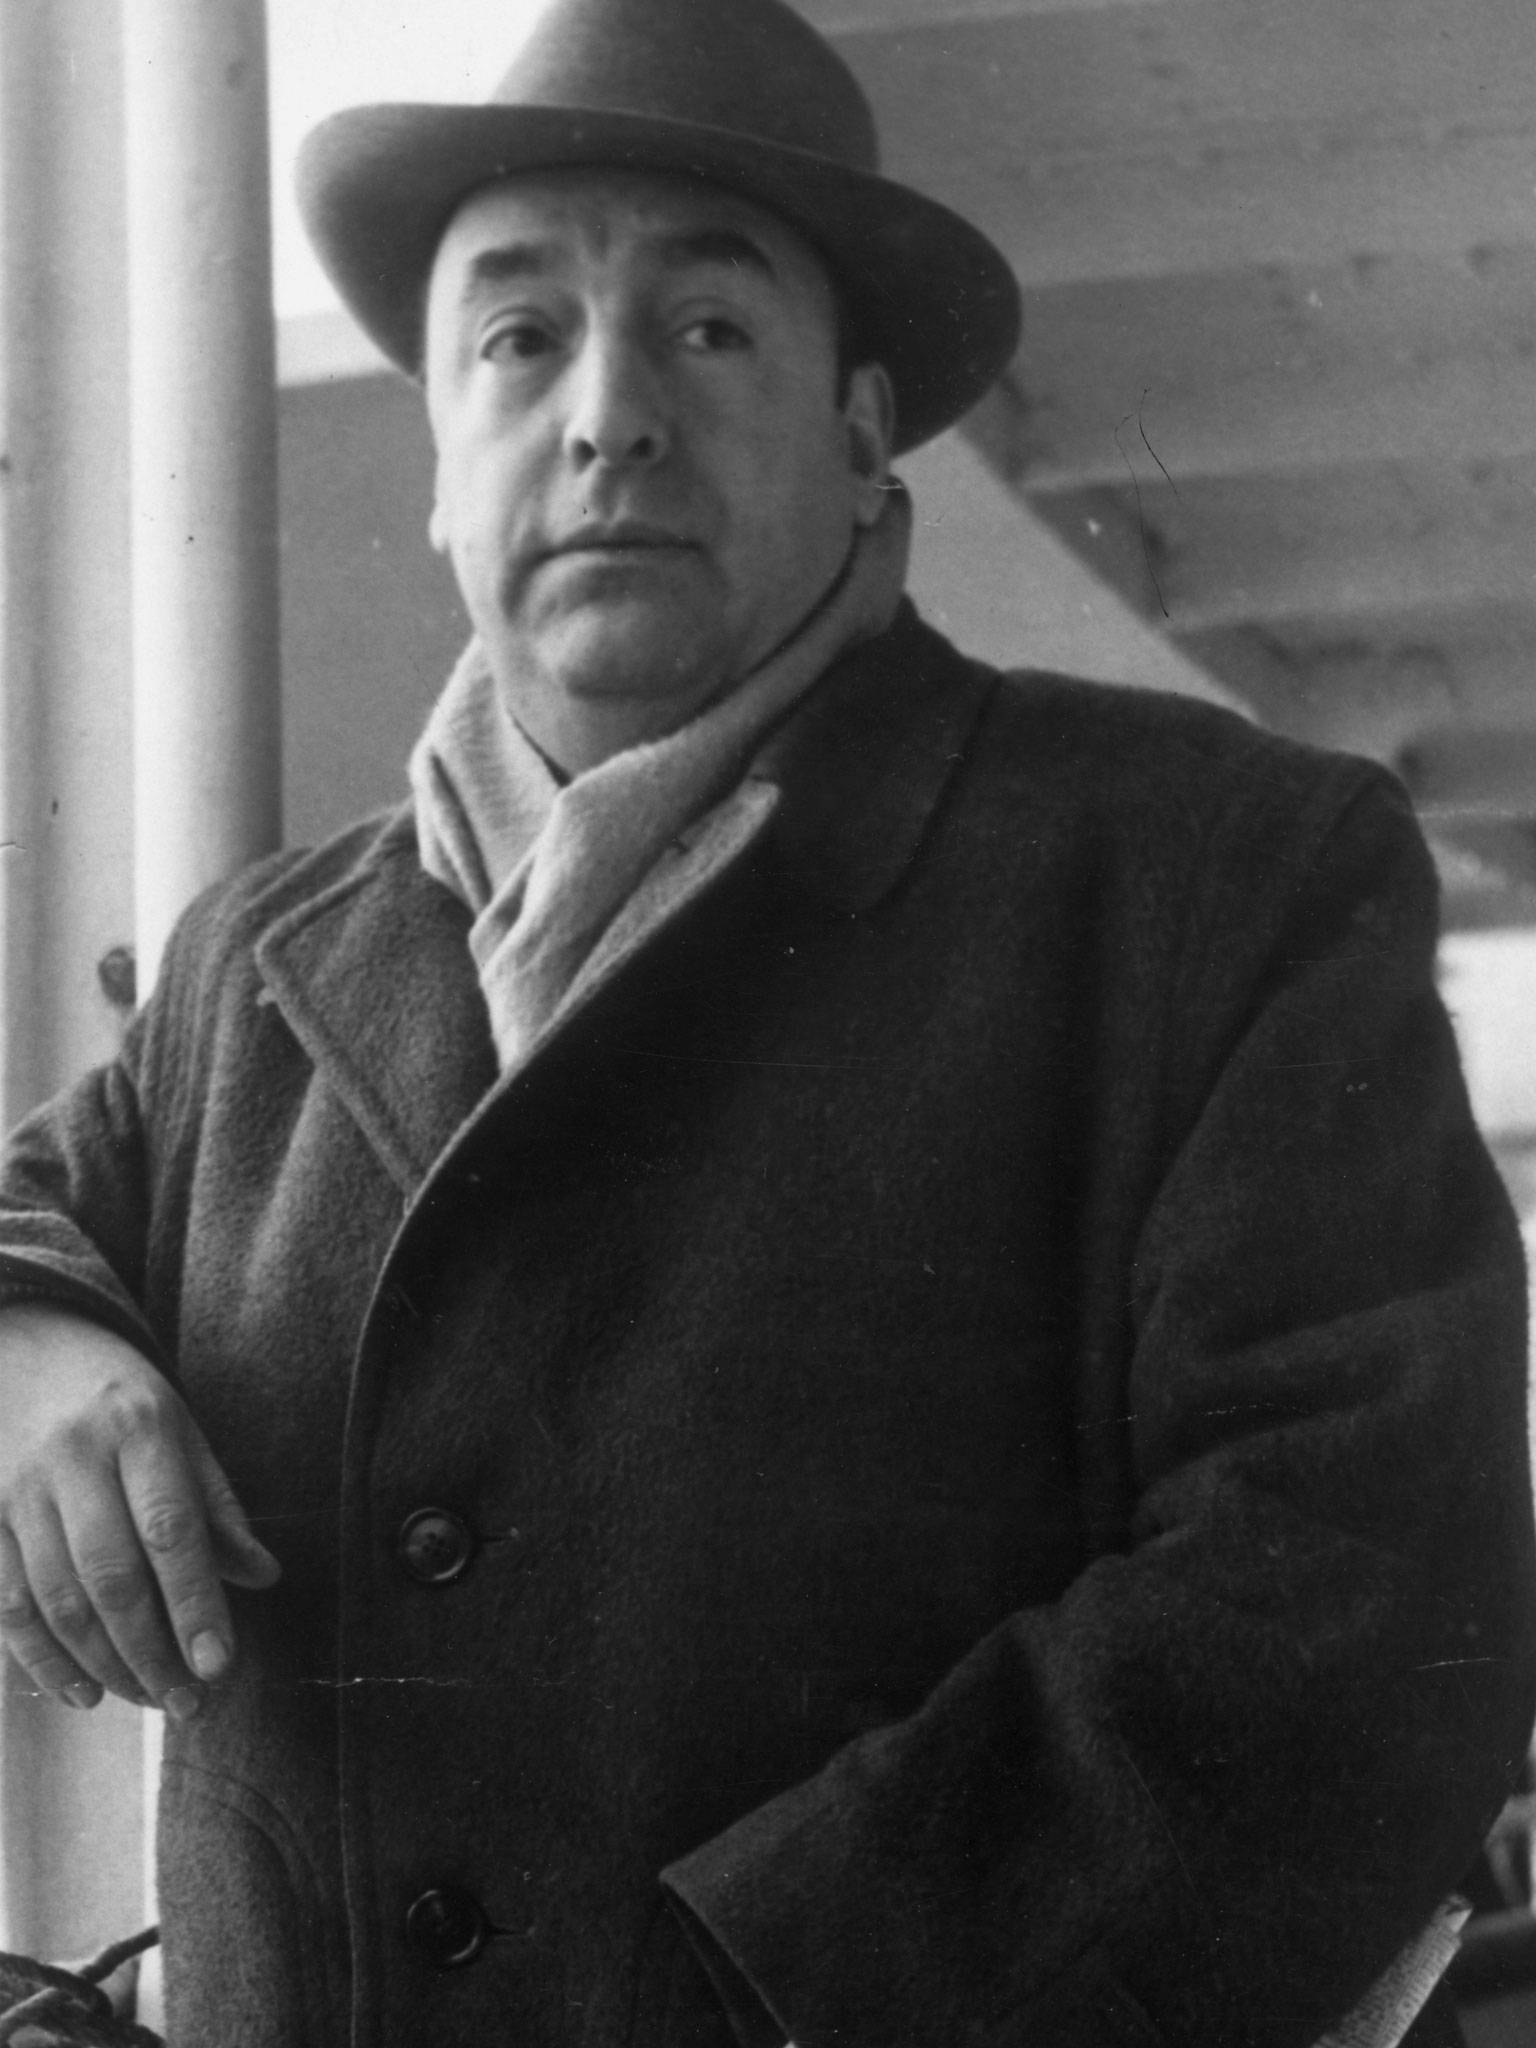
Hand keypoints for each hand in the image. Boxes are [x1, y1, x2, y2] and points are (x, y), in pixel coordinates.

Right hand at [0, 1305, 279, 1718]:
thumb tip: (263, 1577)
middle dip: (153, 1652)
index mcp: (139, 1428)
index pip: (171, 1530)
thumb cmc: (121, 1399)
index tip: (220, 1665)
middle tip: (189, 1704)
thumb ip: (217, 1506)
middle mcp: (73, 1458)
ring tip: (150, 1699)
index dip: (195, 1604)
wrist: (25, 1349)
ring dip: (105, 1664)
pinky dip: (41, 1658)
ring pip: (57, 1600)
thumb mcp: (182, 1429)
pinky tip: (81, 1691)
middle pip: (111, 1576)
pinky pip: (6, 1603)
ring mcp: (17, 1490)